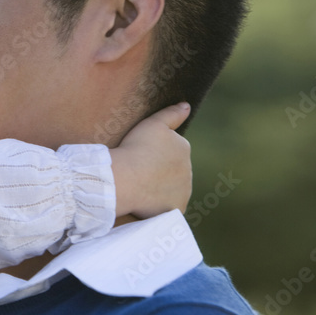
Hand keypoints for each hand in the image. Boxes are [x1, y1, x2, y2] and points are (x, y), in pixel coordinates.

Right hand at [110, 103, 191, 218]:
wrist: (126, 179)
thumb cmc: (136, 148)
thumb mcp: (153, 124)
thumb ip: (172, 114)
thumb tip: (187, 106)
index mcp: (184, 148)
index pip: (172, 149)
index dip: (154, 152)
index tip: (139, 154)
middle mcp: (189, 170)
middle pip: (173, 169)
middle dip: (160, 169)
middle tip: (138, 170)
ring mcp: (184, 191)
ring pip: (172, 187)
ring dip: (161, 186)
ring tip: (140, 185)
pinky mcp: (176, 208)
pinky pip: (169, 205)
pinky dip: (160, 204)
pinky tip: (147, 201)